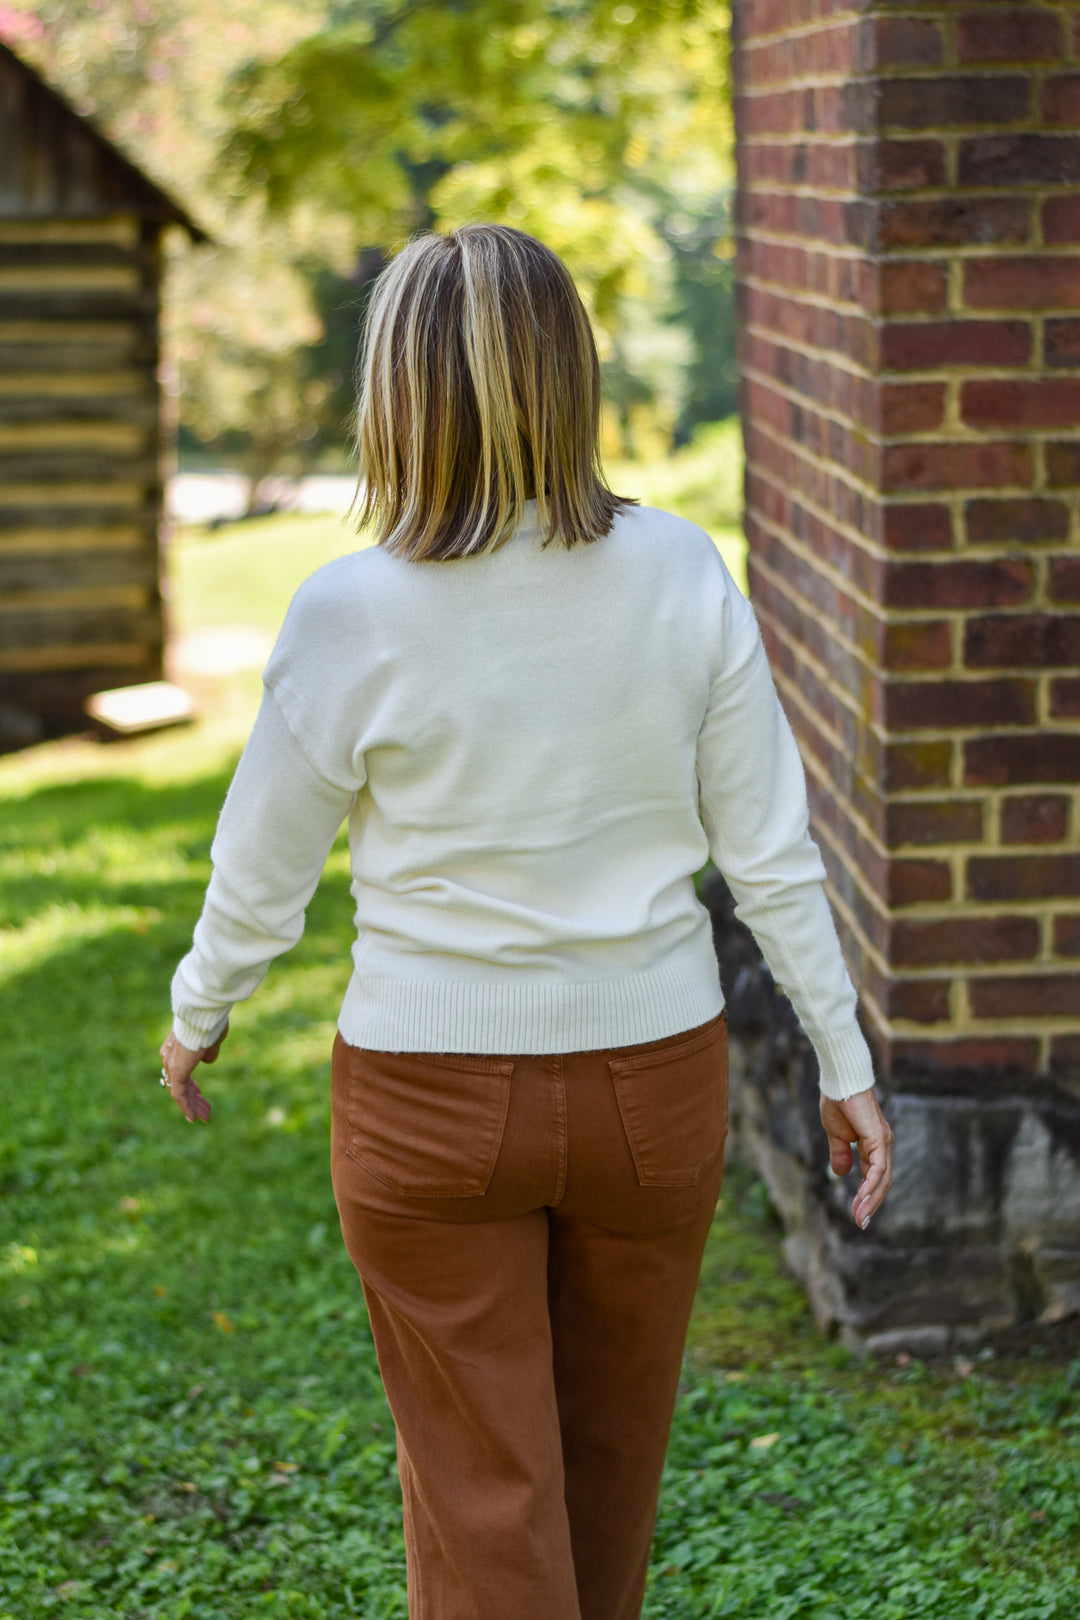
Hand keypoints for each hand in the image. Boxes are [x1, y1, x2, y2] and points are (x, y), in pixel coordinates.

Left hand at [159, 1023, 227, 1122]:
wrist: (202, 1014)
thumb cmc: (210, 1022)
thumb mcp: (212, 1039)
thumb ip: (209, 1051)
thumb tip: (207, 1061)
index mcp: (176, 1048)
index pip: (181, 1071)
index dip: (191, 1085)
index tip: (199, 1095)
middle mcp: (169, 1057)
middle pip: (180, 1084)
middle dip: (193, 1098)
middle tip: (203, 1111)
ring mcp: (172, 1065)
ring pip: (181, 1091)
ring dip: (193, 1105)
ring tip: (204, 1117)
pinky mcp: (177, 1071)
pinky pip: (179, 1094)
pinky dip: (186, 1106)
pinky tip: (194, 1117)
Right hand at [820, 1088, 892, 1229]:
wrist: (841, 1080)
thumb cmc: (838, 1102)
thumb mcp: (836, 1134)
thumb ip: (840, 1153)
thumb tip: (840, 1174)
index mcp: (874, 1145)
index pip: (875, 1177)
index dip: (867, 1196)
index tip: (857, 1213)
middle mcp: (883, 1145)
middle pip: (882, 1182)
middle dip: (871, 1204)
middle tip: (860, 1223)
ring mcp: (883, 1142)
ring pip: (882, 1178)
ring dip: (871, 1200)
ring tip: (860, 1217)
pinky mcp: (879, 1138)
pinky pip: (877, 1167)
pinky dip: (870, 1184)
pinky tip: (862, 1197)